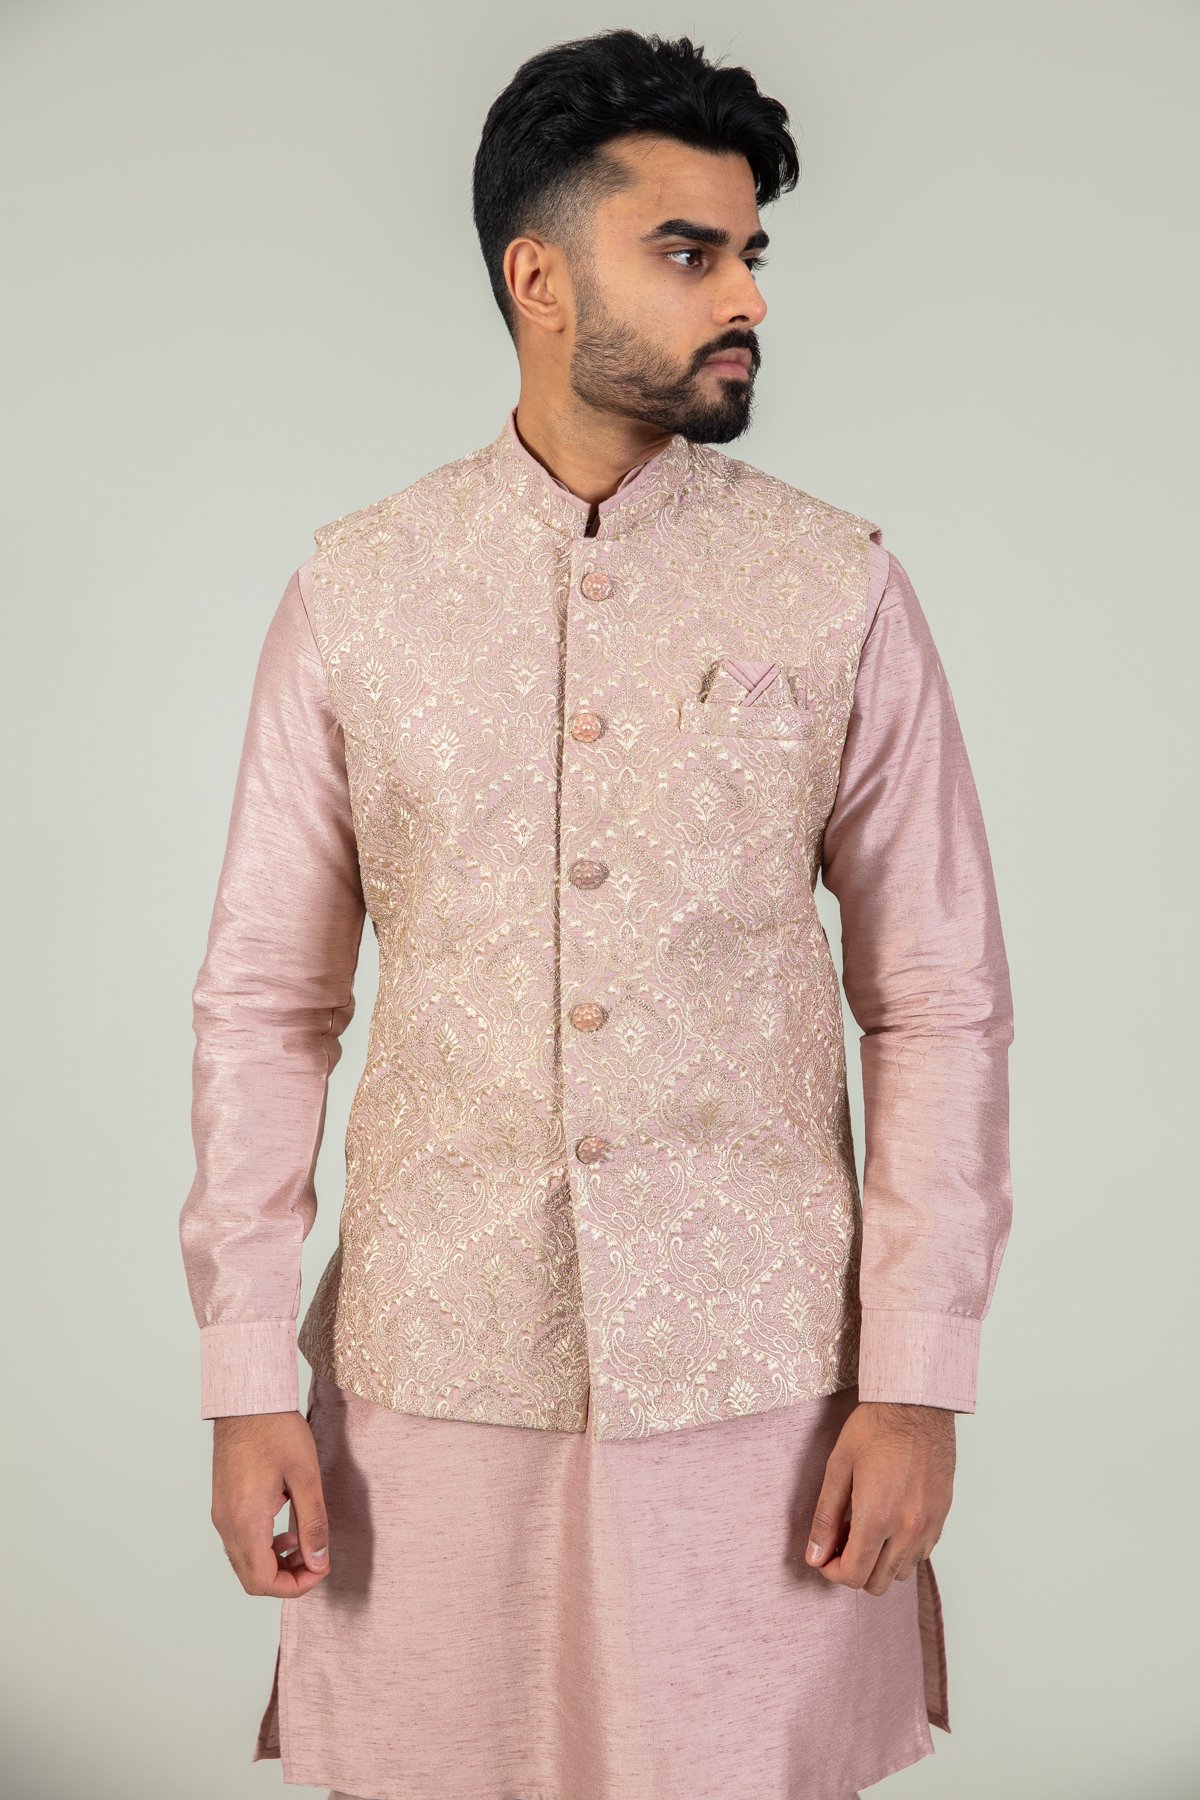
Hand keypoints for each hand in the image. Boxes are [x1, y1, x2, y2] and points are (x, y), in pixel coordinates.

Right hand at [210, 1411, 330, 1597]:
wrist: (246, 1401)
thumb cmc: (277, 1431)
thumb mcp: (306, 1477)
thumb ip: (313, 1524)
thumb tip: (320, 1562)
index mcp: (246, 1521)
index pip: (263, 1581)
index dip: (295, 1586)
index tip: (321, 1567)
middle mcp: (227, 1525)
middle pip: (251, 1579)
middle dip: (286, 1579)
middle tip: (315, 1559)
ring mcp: (221, 1515)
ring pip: (245, 1563)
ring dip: (275, 1564)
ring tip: (304, 1541)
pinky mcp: (222, 1505)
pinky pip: (240, 1543)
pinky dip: (263, 1548)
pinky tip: (284, 1527)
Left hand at [804, 1401, 954, 1595]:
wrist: (917, 1405)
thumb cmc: (875, 1428)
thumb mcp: (839, 1467)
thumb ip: (825, 1517)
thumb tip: (814, 1556)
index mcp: (877, 1516)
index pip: (854, 1574)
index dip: (832, 1571)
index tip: (825, 1555)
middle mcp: (908, 1529)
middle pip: (877, 1583)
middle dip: (854, 1570)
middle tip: (843, 1541)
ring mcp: (929, 1525)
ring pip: (901, 1573)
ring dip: (880, 1562)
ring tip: (867, 1530)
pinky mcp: (942, 1517)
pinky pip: (921, 1554)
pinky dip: (902, 1550)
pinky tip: (890, 1522)